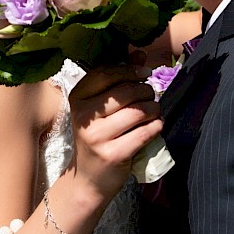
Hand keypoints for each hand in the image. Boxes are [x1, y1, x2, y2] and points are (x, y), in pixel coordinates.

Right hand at [68, 65, 162, 200]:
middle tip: (150, 97)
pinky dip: (156, 126)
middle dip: (146, 91)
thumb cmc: (98, 137)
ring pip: (138, 111)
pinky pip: (145, 132)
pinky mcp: (114, 154)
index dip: (129, 69)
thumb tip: (140, 54)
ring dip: (154, 109)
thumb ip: (118, 80)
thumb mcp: (101, 109)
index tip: (144, 73)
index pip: (105, 73)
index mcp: (77, 98)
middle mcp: (83, 116)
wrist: (89, 179)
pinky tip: (155, 127)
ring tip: (153, 113)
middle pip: (125, 92)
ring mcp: (97, 137)